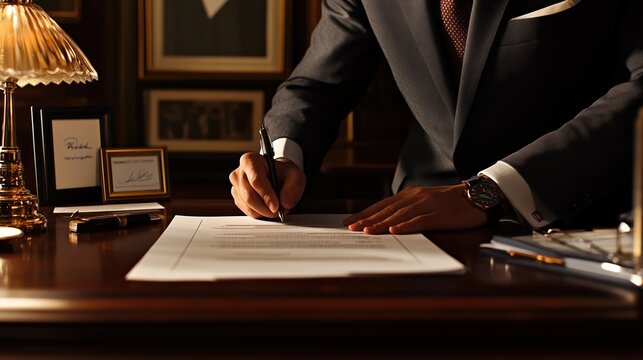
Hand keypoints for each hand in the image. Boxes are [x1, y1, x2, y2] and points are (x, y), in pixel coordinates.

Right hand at [229, 152, 305, 218]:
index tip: (276, 206)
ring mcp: (236, 186)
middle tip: (279, 212)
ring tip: (276, 209)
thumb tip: (285, 203)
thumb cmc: (283, 173)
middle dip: (266, 208)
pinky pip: (247, 211)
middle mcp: (239, 173)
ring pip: (248, 206)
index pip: (256, 180)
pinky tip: (268, 208)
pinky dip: (260, 213)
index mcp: (250, 160)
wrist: (277, 176)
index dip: (266, 196)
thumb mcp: (295, 176)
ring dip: (264, 212)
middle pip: (249, 196)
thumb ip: (292, 188)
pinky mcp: (237, 198)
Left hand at [342, 185, 487, 233]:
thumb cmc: (449, 203)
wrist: (477, 197)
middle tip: (352, 229)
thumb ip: (408, 210)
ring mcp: (428, 205)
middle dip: (368, 220)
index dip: (365, 213)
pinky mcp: (440, 215)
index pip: (383, 205)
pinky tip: (395, 231)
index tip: (349, 222)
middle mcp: (416, 198)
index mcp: (410, 195)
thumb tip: (387, 222)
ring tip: (368, 231)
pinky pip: (421, 220)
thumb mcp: (425, 203)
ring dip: (382, 223)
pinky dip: (407, 226)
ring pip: (400, 215)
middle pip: (387, 210)